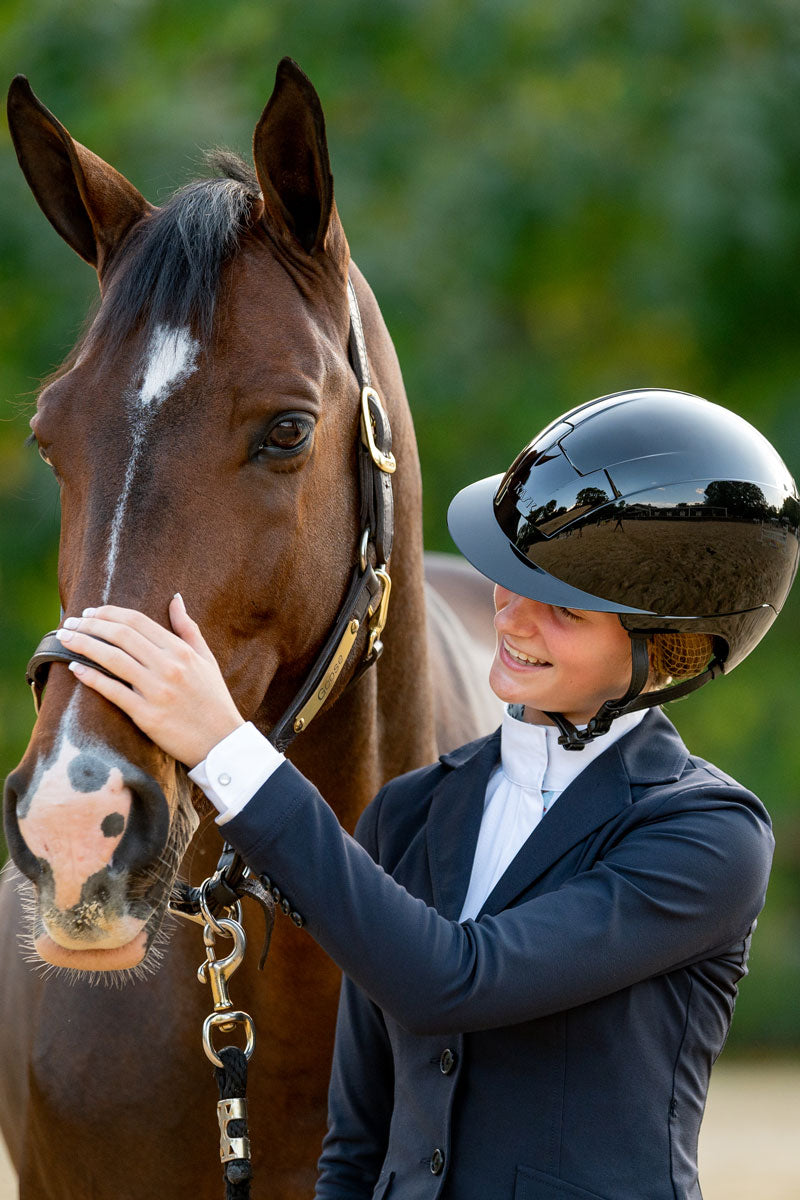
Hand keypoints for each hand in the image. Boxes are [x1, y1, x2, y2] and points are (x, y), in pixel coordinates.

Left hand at [55, 595, 244, 767]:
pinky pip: (113, 691)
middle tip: (70, 623)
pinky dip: (91, 677)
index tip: (90, 612)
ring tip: (64, 639)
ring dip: (84, 645)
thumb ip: (188, 628)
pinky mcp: (147, 716)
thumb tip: (175, 598)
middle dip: (90, 625)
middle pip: (121, 636)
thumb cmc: (213, 699)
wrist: (221, 742)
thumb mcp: (206, 659)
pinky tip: (75, 668)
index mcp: (181, 650)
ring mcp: (157, 691)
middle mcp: (169, 667)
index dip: (110, 613)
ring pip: (112, 659)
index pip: (138, 622)